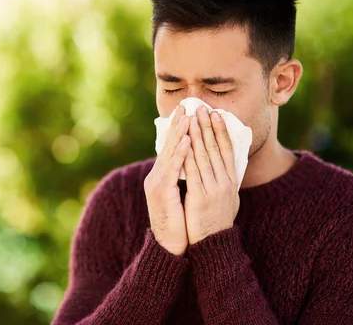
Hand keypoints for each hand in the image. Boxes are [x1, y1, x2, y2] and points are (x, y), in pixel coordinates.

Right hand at [144, 105, 190, 255]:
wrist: (171, 247)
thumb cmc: (181, 223)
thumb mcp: (184, 196)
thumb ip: (186, 179)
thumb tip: (196, 166)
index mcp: (162, 177)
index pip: (172, 148)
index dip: (179, 130)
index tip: (187, 112)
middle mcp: (156, 177)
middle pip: (167, 146)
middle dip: (177, 125)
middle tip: (185, 105)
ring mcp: (156, 184)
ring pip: (169, 154)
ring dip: (178, 134)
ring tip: (187, 116)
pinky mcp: (160, 192)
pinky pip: (171, 169)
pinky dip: (179, 153)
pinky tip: (186, 140)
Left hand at [183, 106, 238, 244]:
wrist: (213, 245)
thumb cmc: (217, 222)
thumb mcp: (227, 198)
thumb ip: (225, 180)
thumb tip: (226, 165)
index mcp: (232, 181)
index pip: (228, 149)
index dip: (222, 130)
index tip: (216, 113)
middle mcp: (226, 182)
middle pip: (216, 148)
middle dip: (207, 125)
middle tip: (201, 107)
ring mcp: (214, 189)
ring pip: (204, 155)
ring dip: (197, 134)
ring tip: (191, 117)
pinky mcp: (201, 197)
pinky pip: (193, 170)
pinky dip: (188, 154)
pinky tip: (184, 141)